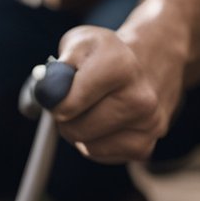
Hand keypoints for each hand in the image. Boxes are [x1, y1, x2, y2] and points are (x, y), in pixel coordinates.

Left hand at [52, 25, 184, 163]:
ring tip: (92, 110)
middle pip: (74, 129)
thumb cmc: (104, 57)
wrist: (151, 62)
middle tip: (75, 101)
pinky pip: (98, 155)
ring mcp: (147, 125)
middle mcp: (139, 98)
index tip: (59, 89)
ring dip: (78, 133)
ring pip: (85, 146)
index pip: (66, 104)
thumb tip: (47, 93)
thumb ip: (56, 67)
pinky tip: (104, 123)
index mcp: (119, 67)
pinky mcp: (144, 147)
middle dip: (64, 118)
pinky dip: (92, 144)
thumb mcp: (78, 45)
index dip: (53, 100)